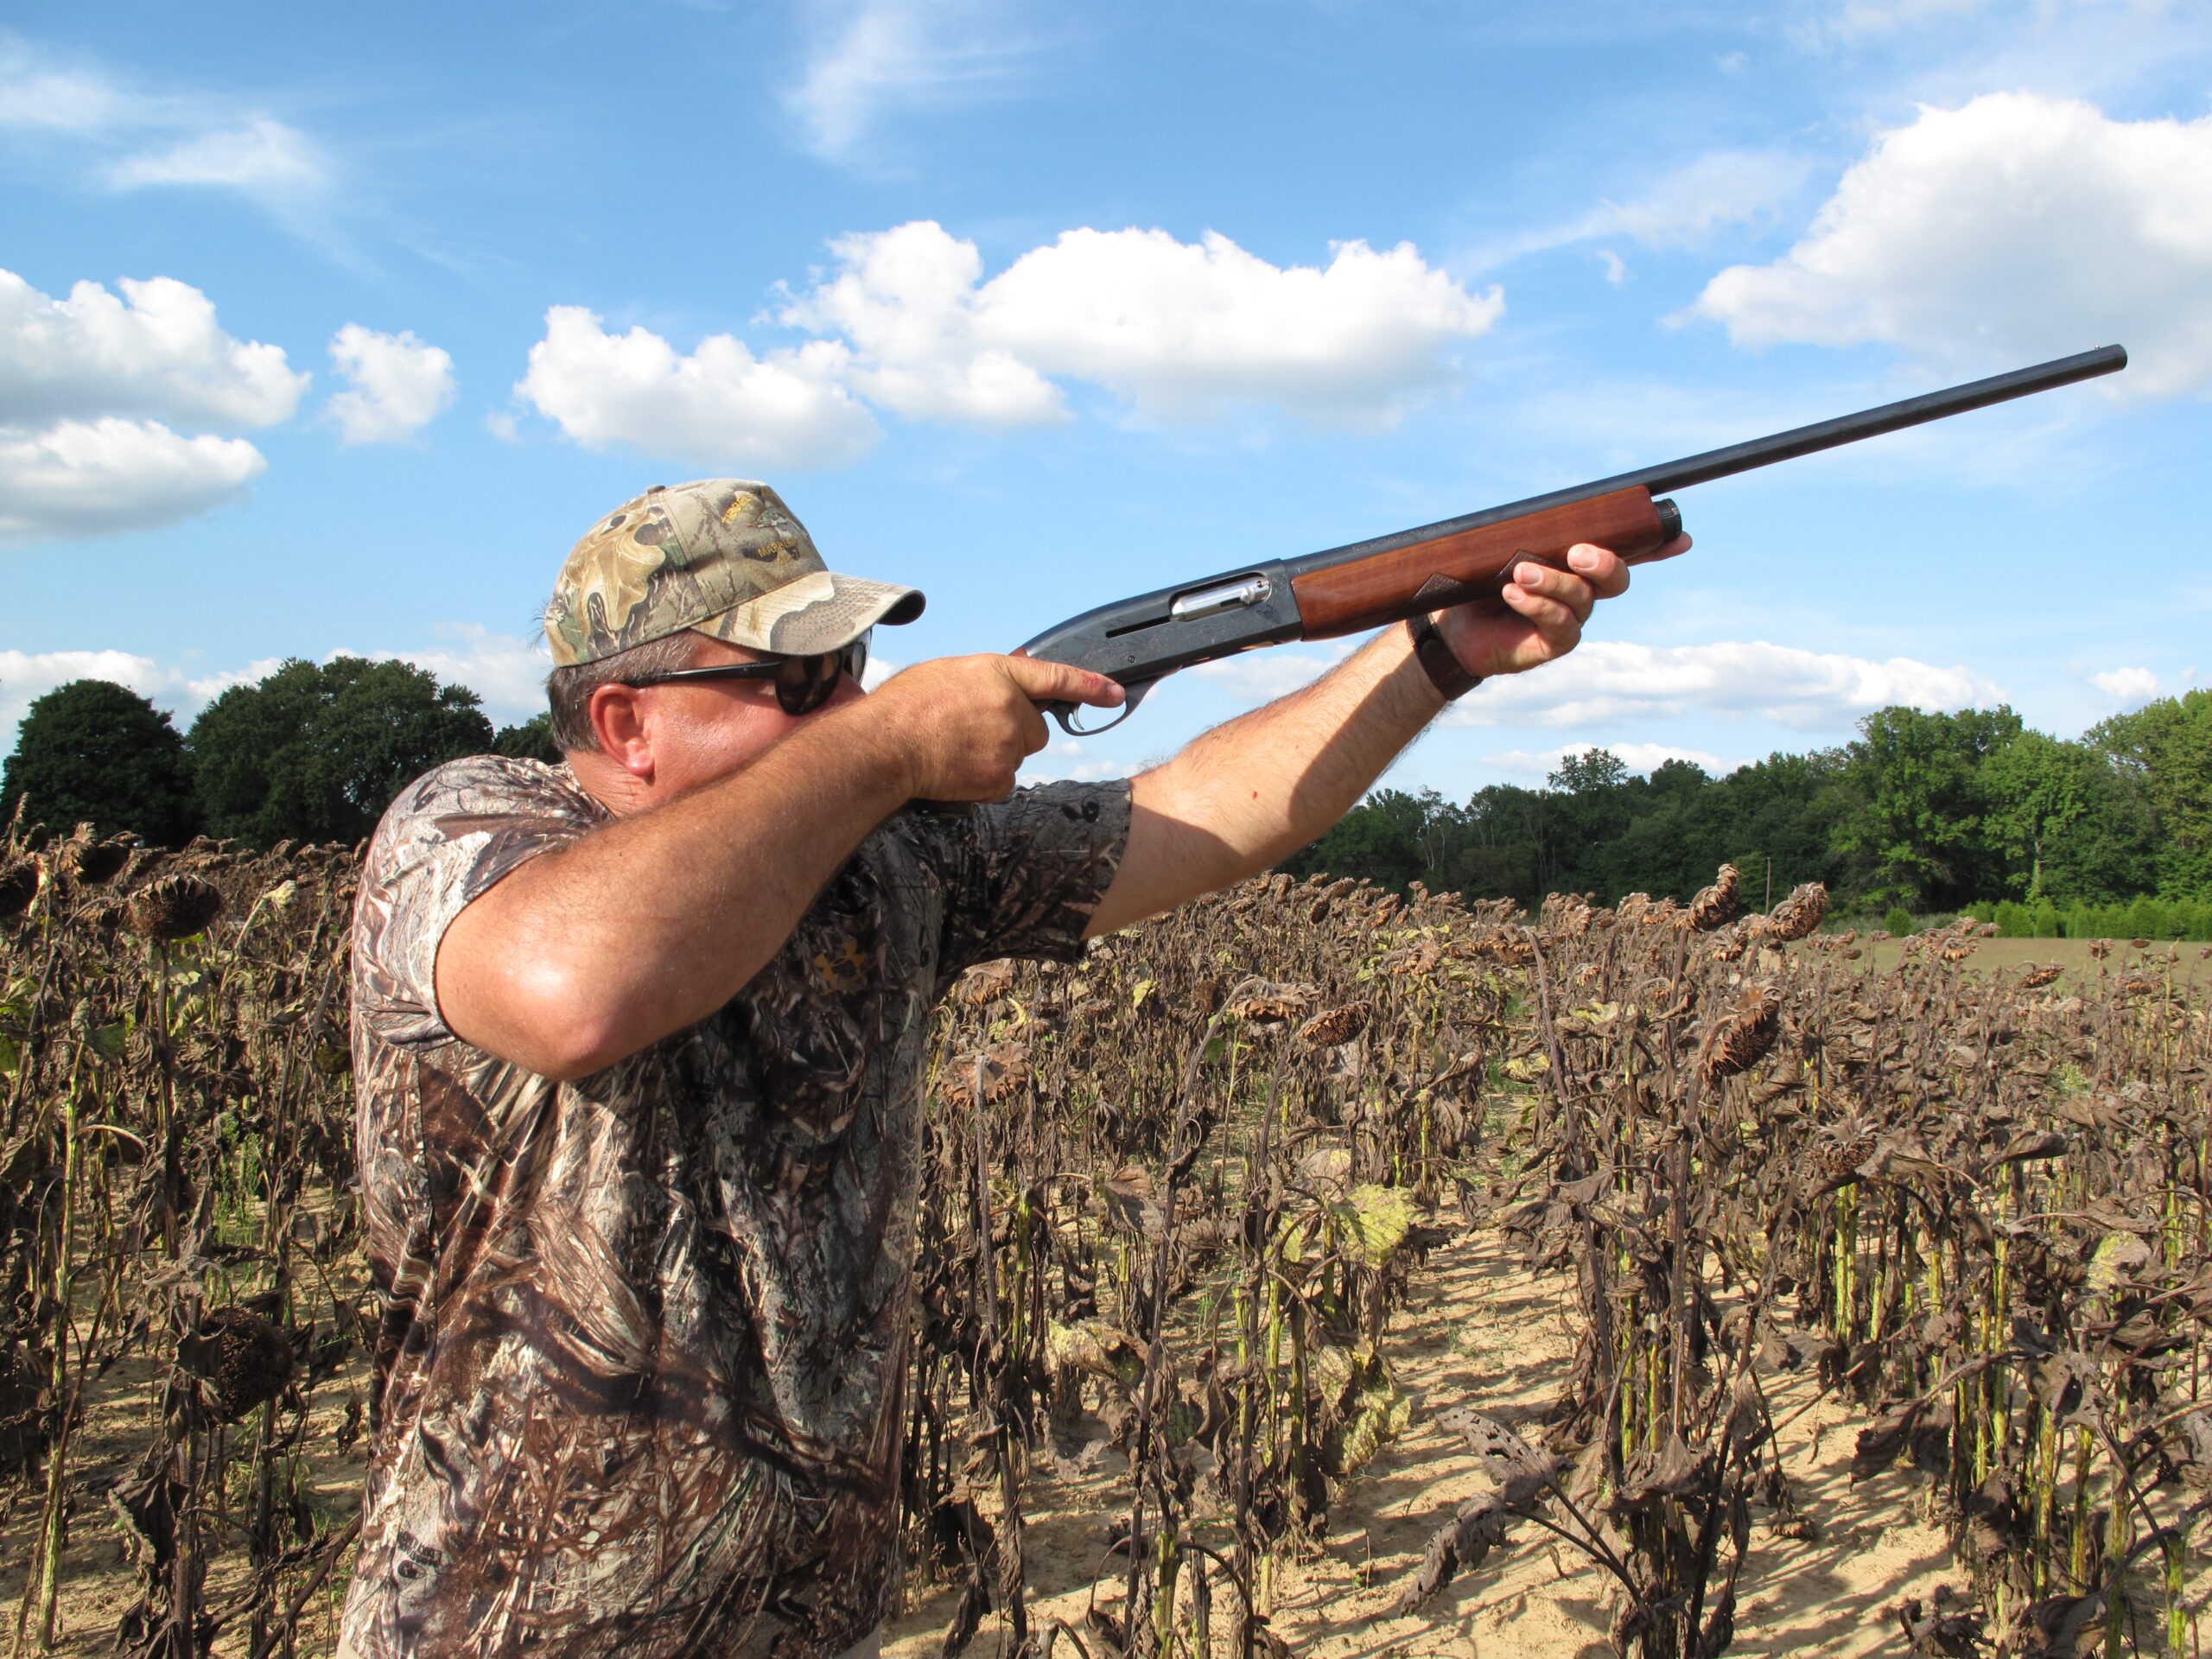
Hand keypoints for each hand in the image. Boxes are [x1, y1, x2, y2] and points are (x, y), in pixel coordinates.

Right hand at [862, 655, 1123, 800]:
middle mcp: (1010, 706)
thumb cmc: (903, 708)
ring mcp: (1007, 743)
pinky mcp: (1000, 777)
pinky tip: (955, 770)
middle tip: (972, 733)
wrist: (883, 747)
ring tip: (954, 749)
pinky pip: (1002, 782)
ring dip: (994, 756)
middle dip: (1014, 732)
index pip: (1055, 677)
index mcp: (997, 672)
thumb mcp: (945, 673)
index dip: (1089, 686)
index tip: (1114, 693)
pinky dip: (983, 781)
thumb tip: (1006, 678)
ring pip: (1017, 755)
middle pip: (1036, 729)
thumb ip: (983, 677)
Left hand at [1431, 535, 1688, 679]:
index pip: (1626, 552)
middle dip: (1603, 562)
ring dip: (1554, 580)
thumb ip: (1529, 532)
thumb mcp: (1503, 549)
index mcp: (1579, 564)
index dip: (1657, 546)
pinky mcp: (1554, 643)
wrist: (1451, 625)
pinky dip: (1538, 604)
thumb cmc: (1480, 582)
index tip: (1683, 538)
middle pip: (1617, 578)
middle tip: (1576, 552)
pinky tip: (1514, 593)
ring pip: (1583, 597)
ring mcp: (1572, 618)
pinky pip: (1560, 624)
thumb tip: (1542, 510)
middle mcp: (1584, 591)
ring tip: (1520, 571)